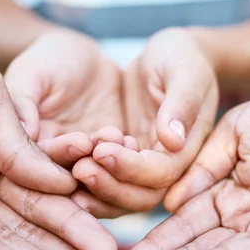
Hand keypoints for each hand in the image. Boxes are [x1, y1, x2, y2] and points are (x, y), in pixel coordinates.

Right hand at [4, 30, 141, 217]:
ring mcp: (84, 172)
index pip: (37, 170)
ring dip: (114, 172)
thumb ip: (23, 100)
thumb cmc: (50, 59)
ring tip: (121, 138)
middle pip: (70, 193)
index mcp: (25, 154)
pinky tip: (132, 141)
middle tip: (105, 149)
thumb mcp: (32, 72)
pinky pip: (123, 180)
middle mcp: (54, 172)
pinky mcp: (111, 169)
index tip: (80, 140)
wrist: (86, 58)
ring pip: (100, 194)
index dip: (59, 159)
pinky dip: (130, 166)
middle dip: (92, 175)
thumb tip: (22, 129)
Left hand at [74, 28, 218, 215]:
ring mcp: (143, 164)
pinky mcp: (123, 159)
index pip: (161, 173)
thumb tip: (173, 140)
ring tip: (70, 169)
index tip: (101, 150)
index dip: (132, 168)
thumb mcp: (185, 71)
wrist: (170, 54)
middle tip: (79, 168)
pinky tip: (63, 171)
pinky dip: (87, 183)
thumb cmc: (181, 56)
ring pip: (121, 195)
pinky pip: (106, 179)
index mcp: (187, 147)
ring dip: (96, 190)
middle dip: (110, 186)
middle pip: (141, 196)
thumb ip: (182, 104)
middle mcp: (167, 164)